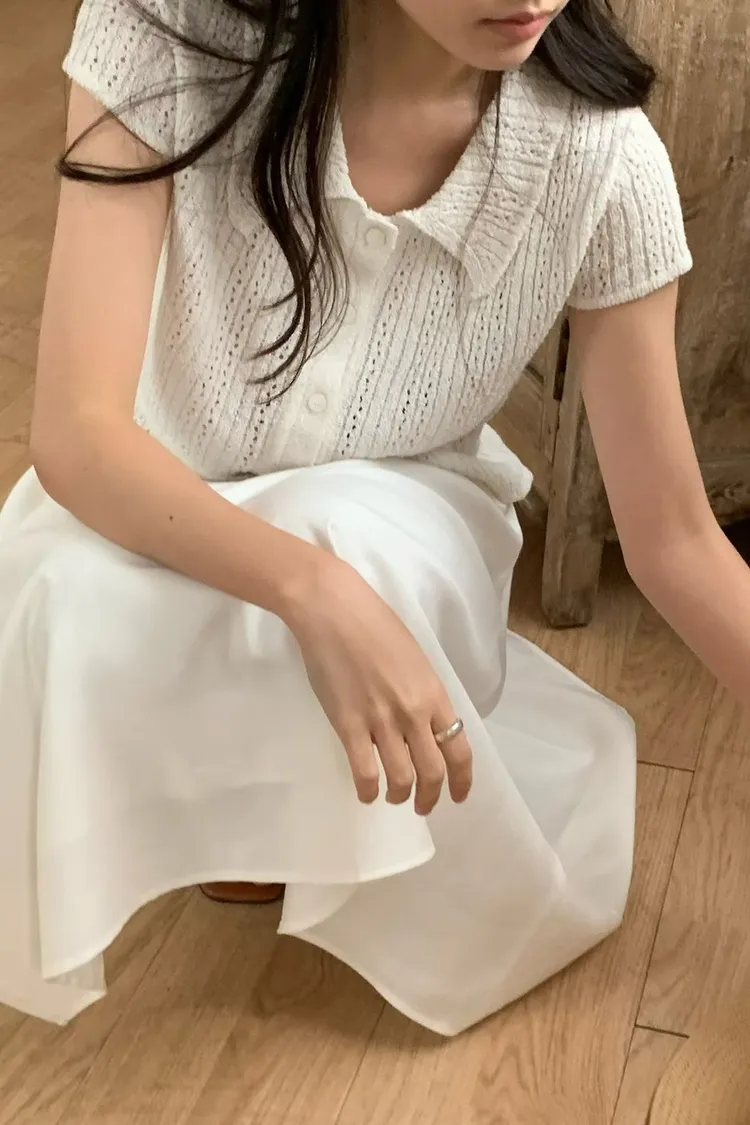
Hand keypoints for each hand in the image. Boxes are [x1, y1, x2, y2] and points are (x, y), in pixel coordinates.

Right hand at [282, 558, 472, 814]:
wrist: (332, 609)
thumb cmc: (374, 624)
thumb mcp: (414, 659)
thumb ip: (422, 694)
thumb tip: (424, 725)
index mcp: (434, 693)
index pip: (459, 749)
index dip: (462, 780)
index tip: (458, 796)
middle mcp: (413, 712)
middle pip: (433, 772)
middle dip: (430, 797)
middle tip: (423, 805)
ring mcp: (380, 720)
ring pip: (401, 778)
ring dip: (400, 795)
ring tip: (394, 796)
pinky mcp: (348, 724)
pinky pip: (364, 771)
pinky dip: (368, 790)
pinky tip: (367, 792)